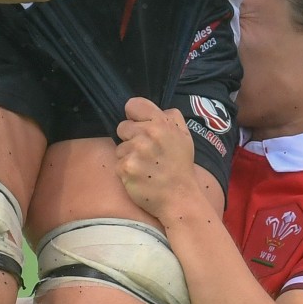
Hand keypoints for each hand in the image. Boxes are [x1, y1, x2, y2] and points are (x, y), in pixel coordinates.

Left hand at [115, 97, 199, 221]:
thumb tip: (159, 109)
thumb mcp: (185, 137)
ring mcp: (136, 151)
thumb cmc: (180, 167)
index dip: (134, 116)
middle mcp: (148, 134)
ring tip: (145, 167)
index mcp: (162, 123)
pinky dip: (126, 171)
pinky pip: (117, 163)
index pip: (133, 105)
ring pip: (119, 147)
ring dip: (128, 156)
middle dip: (131, 139)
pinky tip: (139, 177)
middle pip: (122, 127)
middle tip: (146, 153)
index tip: (139, 126)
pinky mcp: (126, 168)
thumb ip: (172, 118)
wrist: (179, 198)